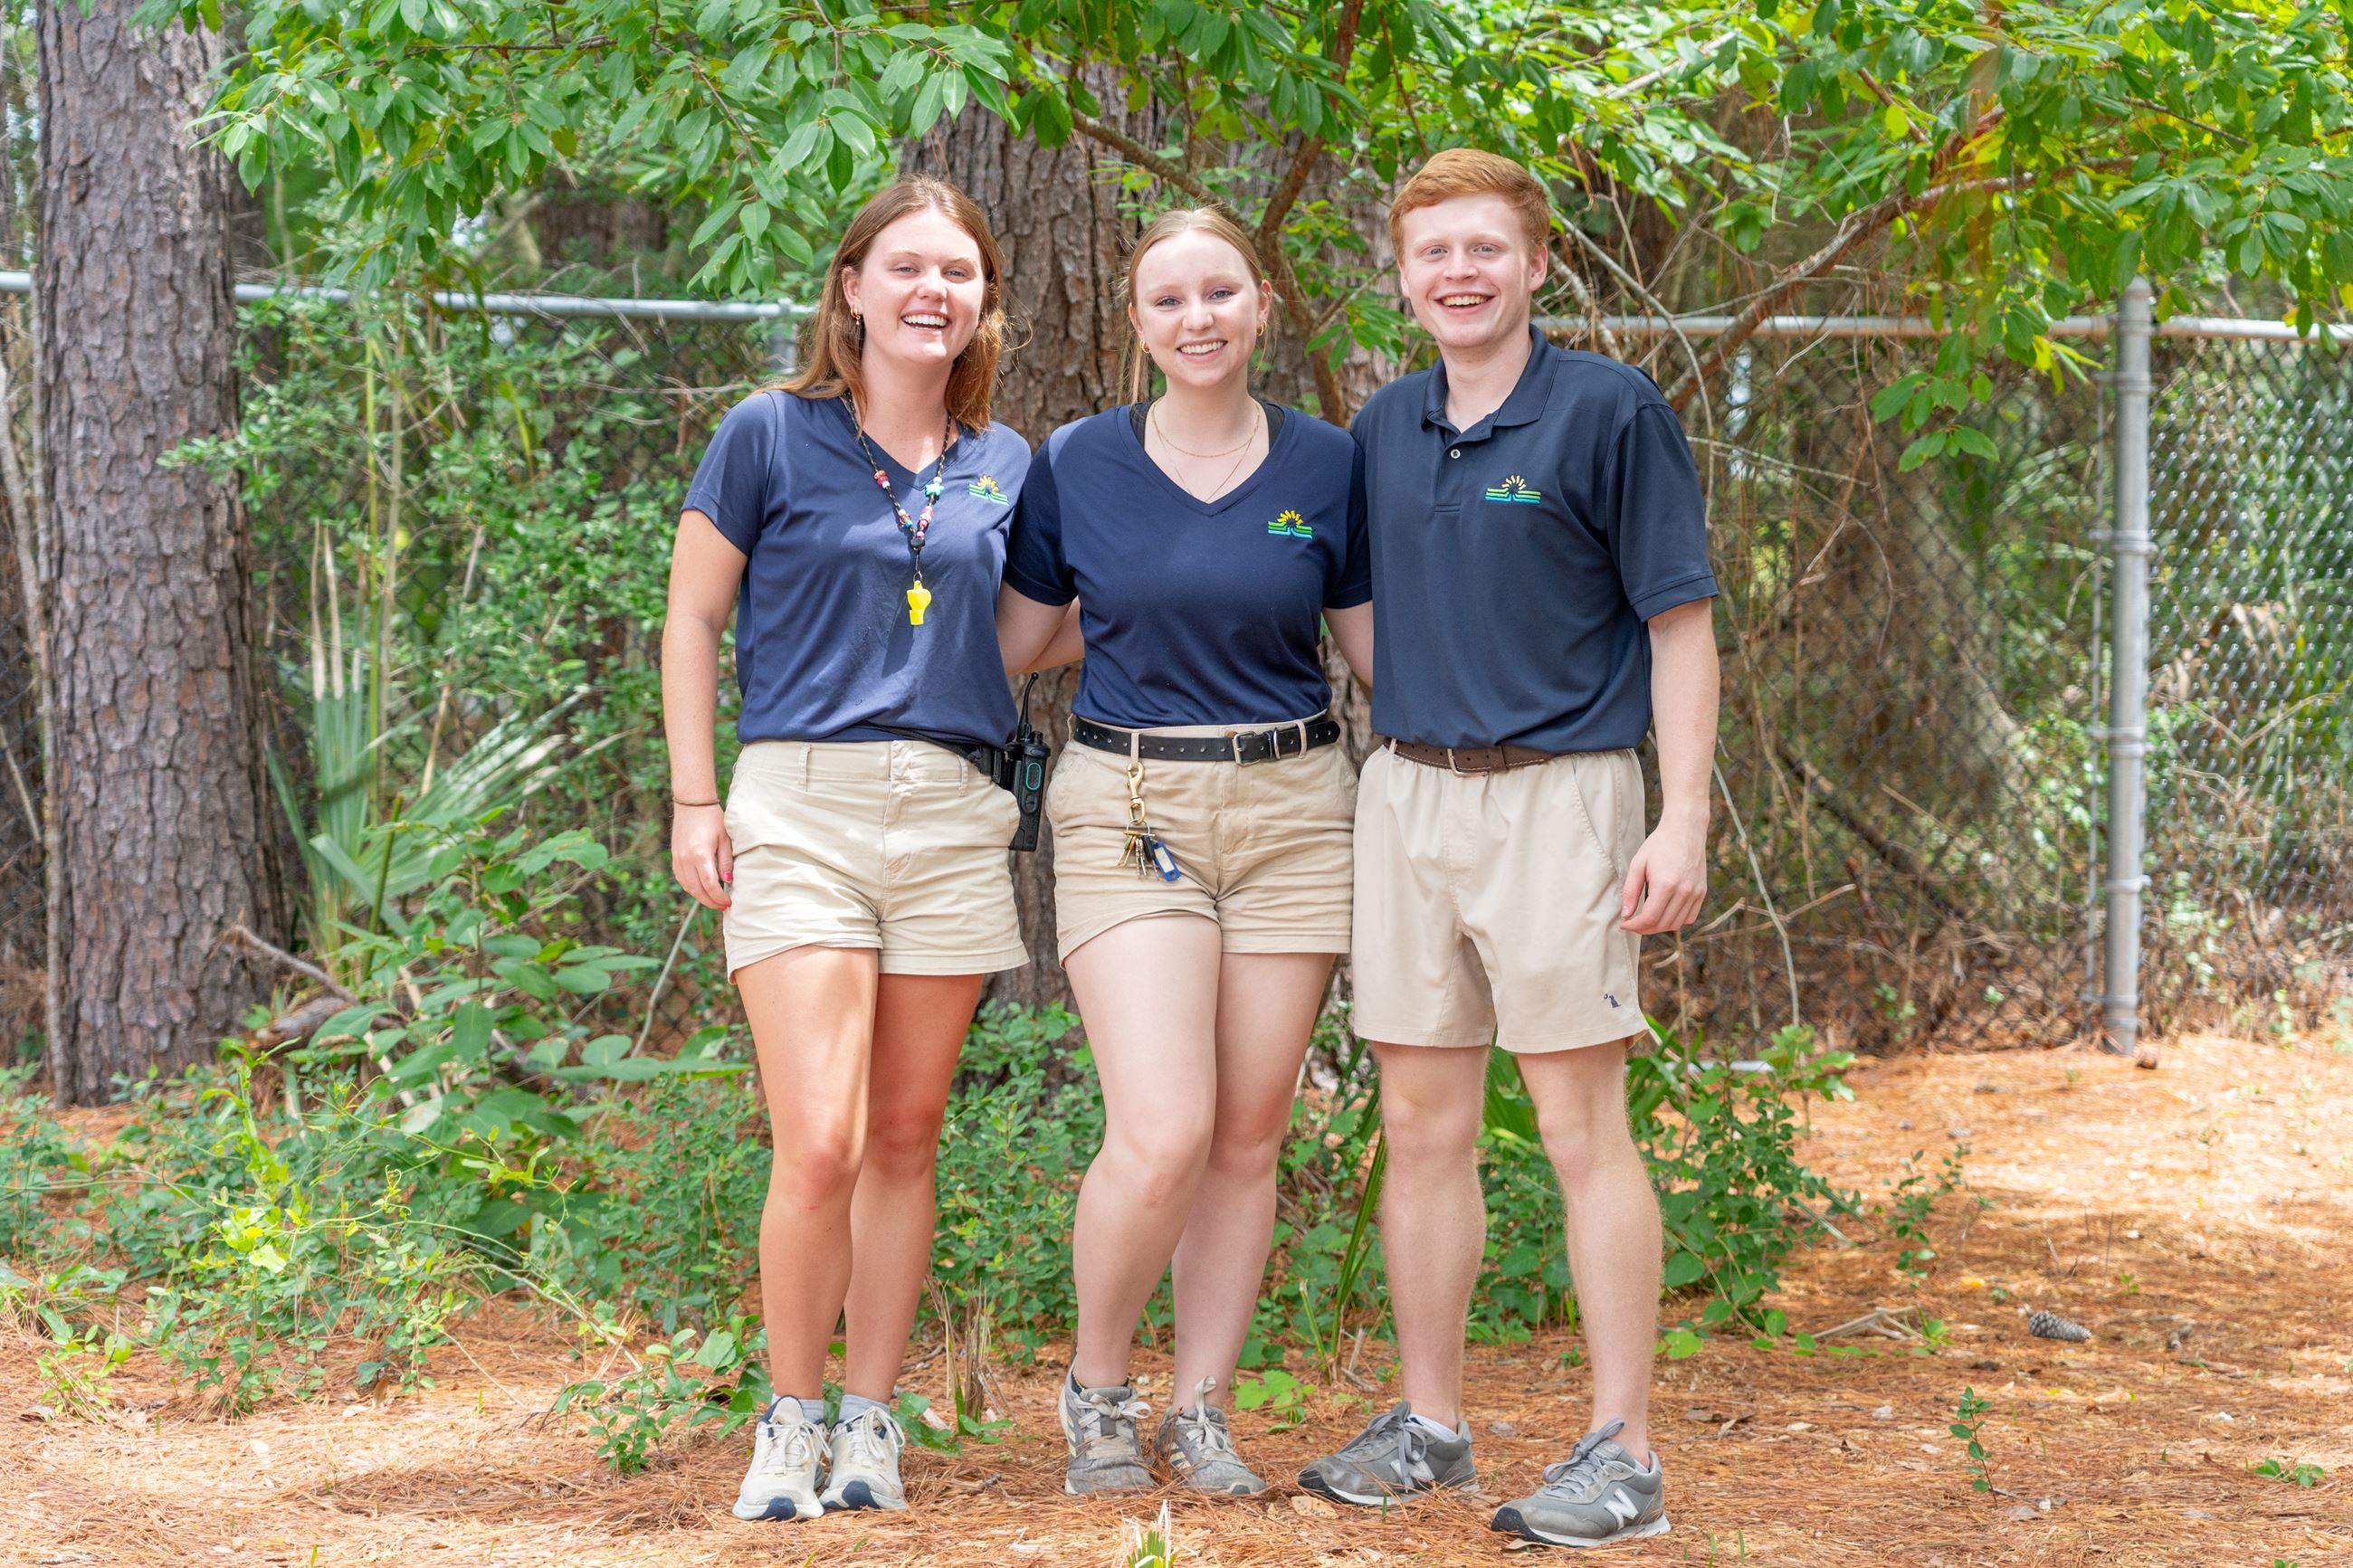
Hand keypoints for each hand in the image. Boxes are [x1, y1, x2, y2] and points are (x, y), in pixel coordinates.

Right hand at [671, 802, 733, 909]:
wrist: (692, 804)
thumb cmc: (712, 819)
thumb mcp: (725, 839)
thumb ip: (726, 861)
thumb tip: (727, 881)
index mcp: (699, 854)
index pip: (709, 884)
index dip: (719, 897)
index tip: (728, 903)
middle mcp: (685, 859)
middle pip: (697, 889)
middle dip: (710, 901)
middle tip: (723, 907)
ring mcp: (677, 858)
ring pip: (687, 886)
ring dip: (700, 897)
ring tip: (713, 901)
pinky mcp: (674, 857)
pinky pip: (681, 878)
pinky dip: (691, 887)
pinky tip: (701, 890)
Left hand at [1620, 811, 1705, 933]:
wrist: (1685, 830)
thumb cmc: (1659, 845)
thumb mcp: (1638, 864)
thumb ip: (1631, 891)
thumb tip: (1626, 914)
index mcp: (1666, 884)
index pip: (1650, 918)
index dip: (1634, 926)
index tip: (1624, 924)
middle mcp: (1684, 891)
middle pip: (1663, 924)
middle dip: (1644, 929)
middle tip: (1632, 923)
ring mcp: (1695, 893)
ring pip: (1676, 924)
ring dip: (1659, 927)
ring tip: (1646, 919)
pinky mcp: (1701, 892)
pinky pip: (1689, 917)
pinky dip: (1675, 920)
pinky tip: (1664, 912)